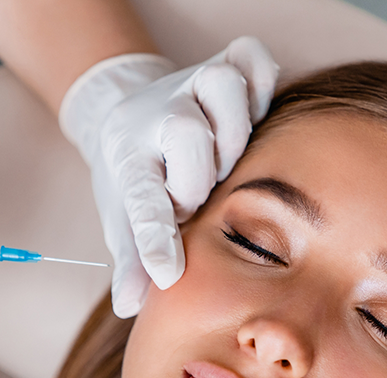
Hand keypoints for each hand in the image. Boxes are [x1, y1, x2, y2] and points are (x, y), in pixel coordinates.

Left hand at [60, 36, 278, 317]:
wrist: (134, 116)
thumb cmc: (138, 178)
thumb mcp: (125, 220)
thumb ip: (132, 261)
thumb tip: (128, 307)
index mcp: (128, 160)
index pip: (140, 201)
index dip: (155, 238)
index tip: (168, 272)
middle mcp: (158, 115)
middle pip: (186, 134)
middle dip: (198, 178)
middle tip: (197, 198)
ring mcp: (191, 84)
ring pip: (222, 88)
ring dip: (233, 132)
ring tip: (227, 160)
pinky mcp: (223, 63)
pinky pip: (252, 60)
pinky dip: (261, 84)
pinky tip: (253, 116)